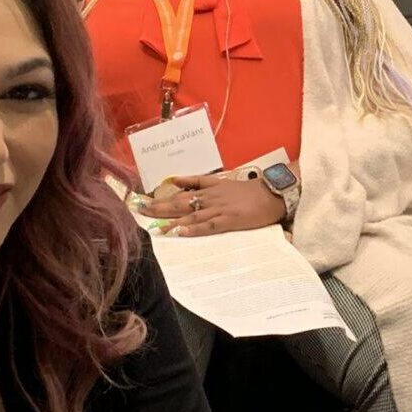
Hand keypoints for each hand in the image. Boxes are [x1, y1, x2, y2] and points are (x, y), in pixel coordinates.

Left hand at [140, 172, 284, 236]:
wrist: (272, 193)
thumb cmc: (248, 190)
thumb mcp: (221, 181)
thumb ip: (198, 181)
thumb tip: (175, 180)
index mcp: (208, 190)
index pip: (179, 194)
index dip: (160, 199)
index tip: (142, 203)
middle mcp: (210, 198)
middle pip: (180, 203)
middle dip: (158, 208)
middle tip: (139, 212)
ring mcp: (219, 209)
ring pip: (191, 215)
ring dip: (172, 220)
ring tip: (154, 226)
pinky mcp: (230, 220)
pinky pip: (209, 225)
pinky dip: (195, 228)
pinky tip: (182, 231)